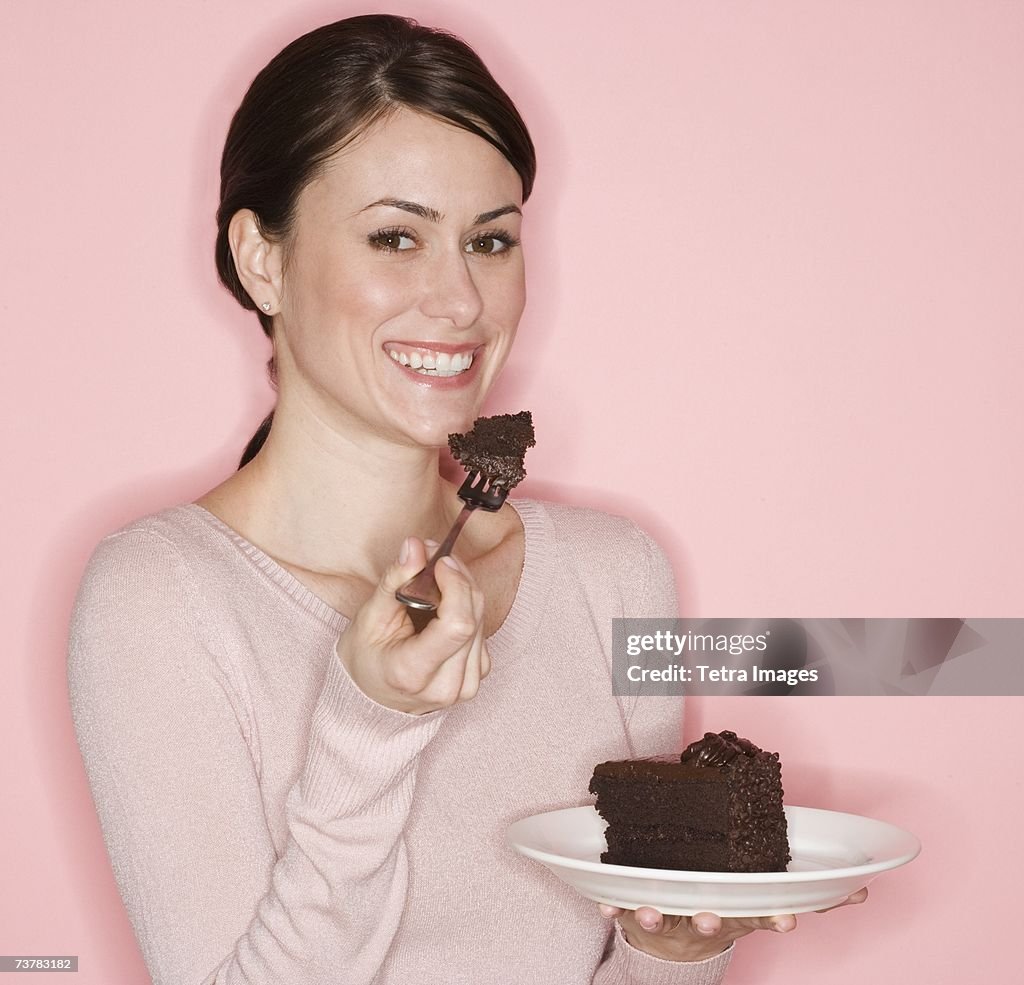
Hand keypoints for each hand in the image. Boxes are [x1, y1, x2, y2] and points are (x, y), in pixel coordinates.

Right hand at [335, 537, 489, 714]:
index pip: (458, 625)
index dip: (455, 584)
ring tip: (434, 581)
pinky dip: (466, 610)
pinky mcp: (477, 677)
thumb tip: (416, 546)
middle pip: (472, 617)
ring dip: (463, 591)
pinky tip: (443, 608)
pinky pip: (483, 631)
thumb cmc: (365, 659)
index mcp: (414, 673)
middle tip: (433, 558)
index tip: (439, 562)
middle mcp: (446, 686)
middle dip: (457, 578)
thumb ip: (395, 580)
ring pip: (482, 621)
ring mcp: (466, 686)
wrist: (370, 698)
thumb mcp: (369, 618)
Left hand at [598, 887, 868, 961]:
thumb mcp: (764, 902)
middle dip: (711, 920)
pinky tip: (600, 901)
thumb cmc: (722, 902)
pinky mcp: (637, 910)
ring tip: (647, 909)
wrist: (672, 944)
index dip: (772, 920)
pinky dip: (609, 905)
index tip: (784, 920)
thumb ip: (812, 894)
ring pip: (663, 916)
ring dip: (655, 914)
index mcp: (738, 911)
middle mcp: (706, 916)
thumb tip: (863, 888)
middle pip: (711, 921)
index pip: (760, 918)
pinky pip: (620, 907)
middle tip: (710, 916)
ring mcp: (670, 916)